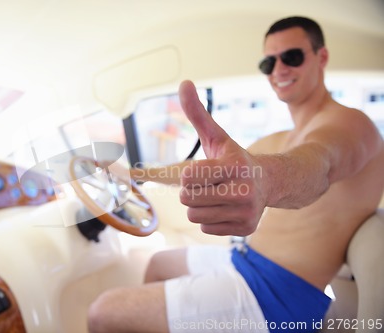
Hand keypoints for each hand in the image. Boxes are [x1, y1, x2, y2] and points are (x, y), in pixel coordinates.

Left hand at [178, 80, 265, 235]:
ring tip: (216, 195)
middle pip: (187, 199)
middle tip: (209, 184)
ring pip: (193, 215)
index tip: (204, 170)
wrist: (270, 183)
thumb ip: (198, 113)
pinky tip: (225, 207)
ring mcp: (246, 212)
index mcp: (235, 166)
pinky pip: (205, 228)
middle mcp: (244, 191)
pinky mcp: (246, 229)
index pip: (187, 178)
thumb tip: (184, 82)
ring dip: (198, 206)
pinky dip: (209, 218)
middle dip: (191, 191)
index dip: (189, 175)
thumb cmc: (234, 158)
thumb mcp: (217, 136)